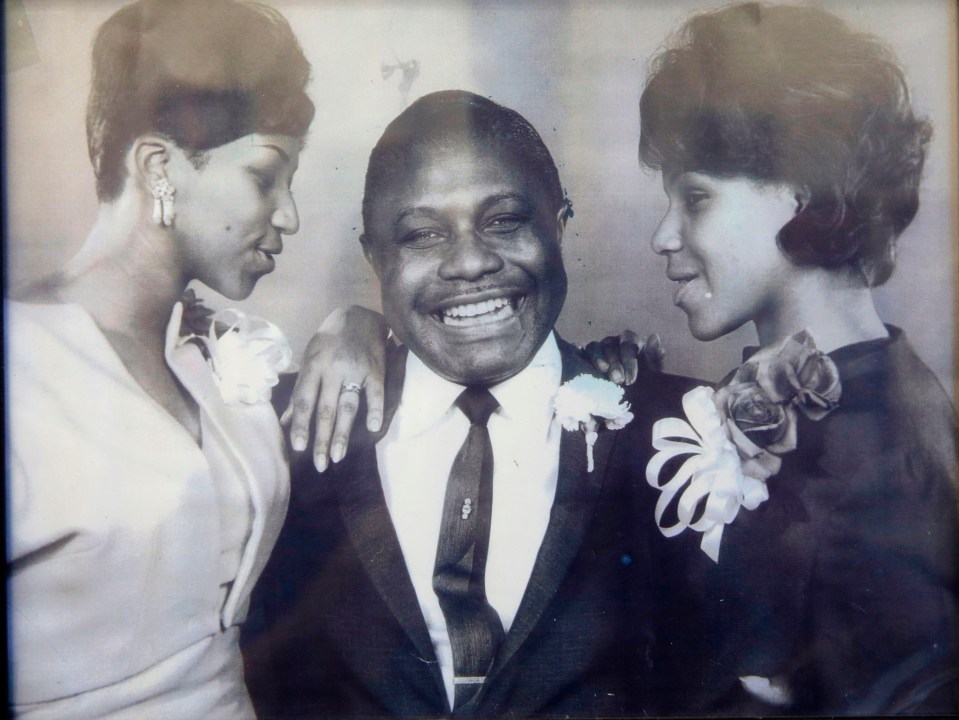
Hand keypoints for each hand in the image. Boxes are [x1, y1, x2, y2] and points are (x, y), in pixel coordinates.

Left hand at [281, 306, 388, 471]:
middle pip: (325, 409)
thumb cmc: (330, 341)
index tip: (299, 448)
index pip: (304, 400)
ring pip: (348, 406)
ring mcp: (355, 370)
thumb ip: (300, 390)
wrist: (360, 316)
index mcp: (313, 366)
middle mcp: (333, 369)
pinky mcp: (375, 370)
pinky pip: (375, 393)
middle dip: (321, 438)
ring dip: (342, 433)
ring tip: (337, 456)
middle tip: (319, 464)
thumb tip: (284, 420)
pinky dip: (375, 410)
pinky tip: (373, 428)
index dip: (301, 425)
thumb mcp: (309, 359)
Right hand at [581, 330, 663, 384]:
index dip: (629, 360)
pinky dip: (579, 354)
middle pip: (610, 345)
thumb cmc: (642, 386)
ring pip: (594, 347)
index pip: (629, 343)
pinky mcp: (584, 358)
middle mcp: (613, 344)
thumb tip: (653, 336)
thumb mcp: (652, 375)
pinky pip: (579, 352)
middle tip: (617, 380)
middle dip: (614, 362)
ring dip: (597, 359)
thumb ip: (654, 359)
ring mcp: (598, 350)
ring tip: (601, 373)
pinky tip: (579, 360)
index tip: (630, 380)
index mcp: (631, 344)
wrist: (630, 401)